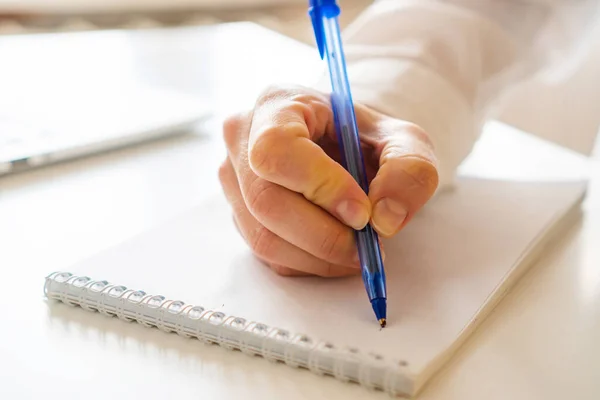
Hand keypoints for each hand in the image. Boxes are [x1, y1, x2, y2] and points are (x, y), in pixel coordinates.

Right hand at [219, 85, 437, 276]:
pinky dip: (310, 263)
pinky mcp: (241, 216)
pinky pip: (269, 255)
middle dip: (324, 235)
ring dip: (320, 256)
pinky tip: (337, 251)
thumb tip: (384, 218)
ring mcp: (234, 182)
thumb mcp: (405, 141)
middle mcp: (242, 141)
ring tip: (358, 250)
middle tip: (368, 244)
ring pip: (264, 237)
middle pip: (266, 201)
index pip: (277, 149)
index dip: (319, 186)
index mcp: (277, 105)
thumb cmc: (366, 139)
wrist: (344, 149)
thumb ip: (409, 170)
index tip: (362, 212)